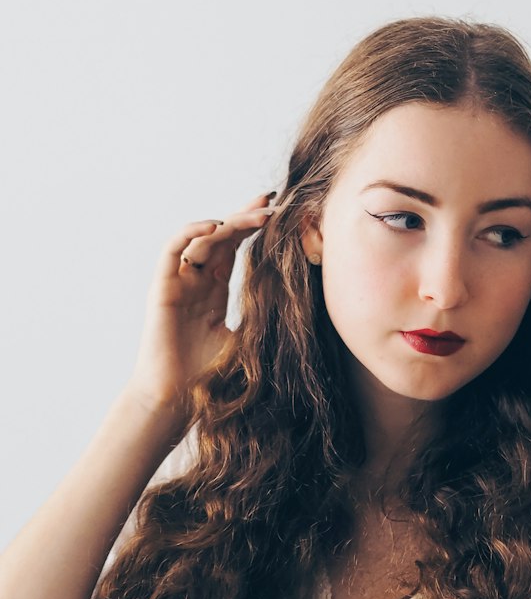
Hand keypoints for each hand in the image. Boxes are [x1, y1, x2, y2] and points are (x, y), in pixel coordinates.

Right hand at [126, 191, 277, 414]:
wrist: (178, 397)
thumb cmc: (211, 374)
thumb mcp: (249, 337)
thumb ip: (263, 315)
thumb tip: (299, 302)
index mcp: (216, 289)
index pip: (235, 247)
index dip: (253, 226)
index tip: (279, 209)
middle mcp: (197, 280)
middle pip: (221, 236)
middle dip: (246, 215)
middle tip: (272, 201)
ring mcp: (179, 282)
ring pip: (202, 238)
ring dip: (229, 223)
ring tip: (258, 217)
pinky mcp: (162, 287)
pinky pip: (173, 250)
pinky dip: (192, 233)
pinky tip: (216, 227)